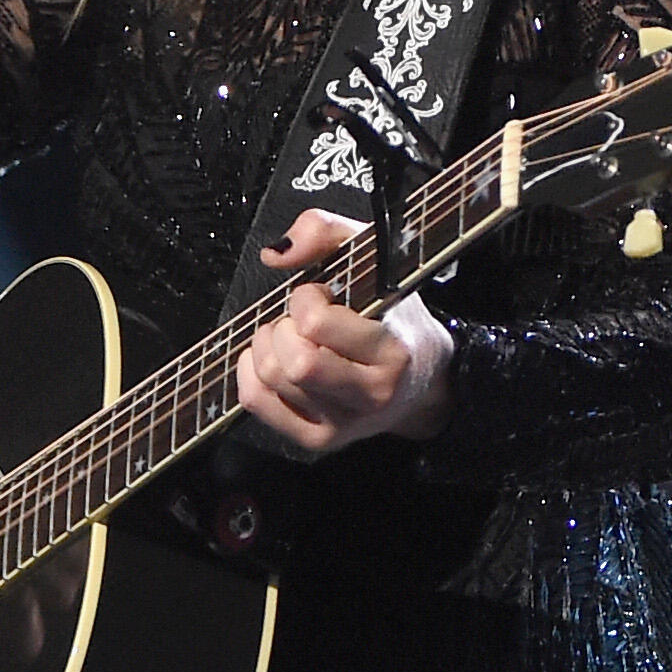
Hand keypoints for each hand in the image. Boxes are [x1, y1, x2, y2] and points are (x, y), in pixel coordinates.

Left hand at [236, 212, 452, 453]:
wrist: (422, 381)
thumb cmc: (394, 319)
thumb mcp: (376, 261)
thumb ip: (329, 233)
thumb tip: (277, 253)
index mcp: (393, 353)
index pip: (317, 325)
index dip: (306, 299)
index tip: (320, 295)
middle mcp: (370, 396)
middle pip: (294, 363)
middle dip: (284, 329)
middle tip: (301, 321)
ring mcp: (342, 423)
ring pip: (272, 379)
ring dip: (266, 346)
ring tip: (289, 337)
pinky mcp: (317, 438)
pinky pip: (256, 403)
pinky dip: (249, 372)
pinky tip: (270, 357)